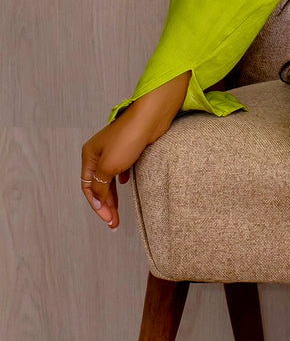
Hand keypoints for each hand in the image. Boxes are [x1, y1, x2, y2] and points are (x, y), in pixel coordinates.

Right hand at [80, 70, 191, 229]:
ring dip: (113, 196)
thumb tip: (97, 200)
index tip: (107, 218)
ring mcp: (113, 151)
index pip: (88, 187)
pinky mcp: (128, 150)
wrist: (150, 118)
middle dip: (105, 205)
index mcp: (89, 155)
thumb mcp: (110, 166)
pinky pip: (120, 170)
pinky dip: (120, 181)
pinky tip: (126, 185)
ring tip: (118, 213)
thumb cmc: (128, 138)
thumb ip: (100, 185)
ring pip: (109, 179)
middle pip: (98, 185)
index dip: (97, 205)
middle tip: (113, 222)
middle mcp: (98, 153)